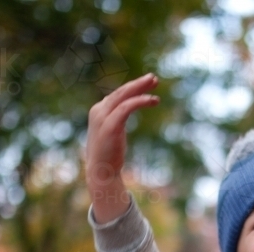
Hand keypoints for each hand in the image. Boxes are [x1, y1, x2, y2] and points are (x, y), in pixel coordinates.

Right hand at [85, 73, 159, 222]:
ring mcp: (102, 117)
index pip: (117, 95)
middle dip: (138, 83)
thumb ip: (116, 119)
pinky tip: (152, 100)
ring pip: (123, 96)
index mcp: (98, 111)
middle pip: (121, 91)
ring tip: (155, 82)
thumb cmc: (108, 154)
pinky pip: (126, 107)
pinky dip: (139, 101)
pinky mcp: (110, 125)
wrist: (101, 172)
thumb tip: (124, 112)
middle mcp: (98, 111)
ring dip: (140, 87)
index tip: (147, 85)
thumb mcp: (111, 131)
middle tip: (154, 78)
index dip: (133, 88)